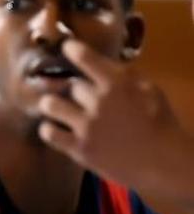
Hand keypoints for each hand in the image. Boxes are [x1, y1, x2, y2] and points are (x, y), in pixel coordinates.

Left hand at [37, 38, 193, 204]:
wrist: (165, 164)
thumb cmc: (160, 124)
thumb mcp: (148, 89)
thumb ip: (122, 73)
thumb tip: (98, 61)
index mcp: (117, 83)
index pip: (82, 55)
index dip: (70, 49)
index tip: (67, 49)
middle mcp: (98, 101)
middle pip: (70, 85)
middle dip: (78, 92)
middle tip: (86, 100)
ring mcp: (87, 126)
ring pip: (49, 104)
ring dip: (55, 106)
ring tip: (62, 111)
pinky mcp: (79, 149)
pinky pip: (48, 132)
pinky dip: (50, 130)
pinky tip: (58, 130)